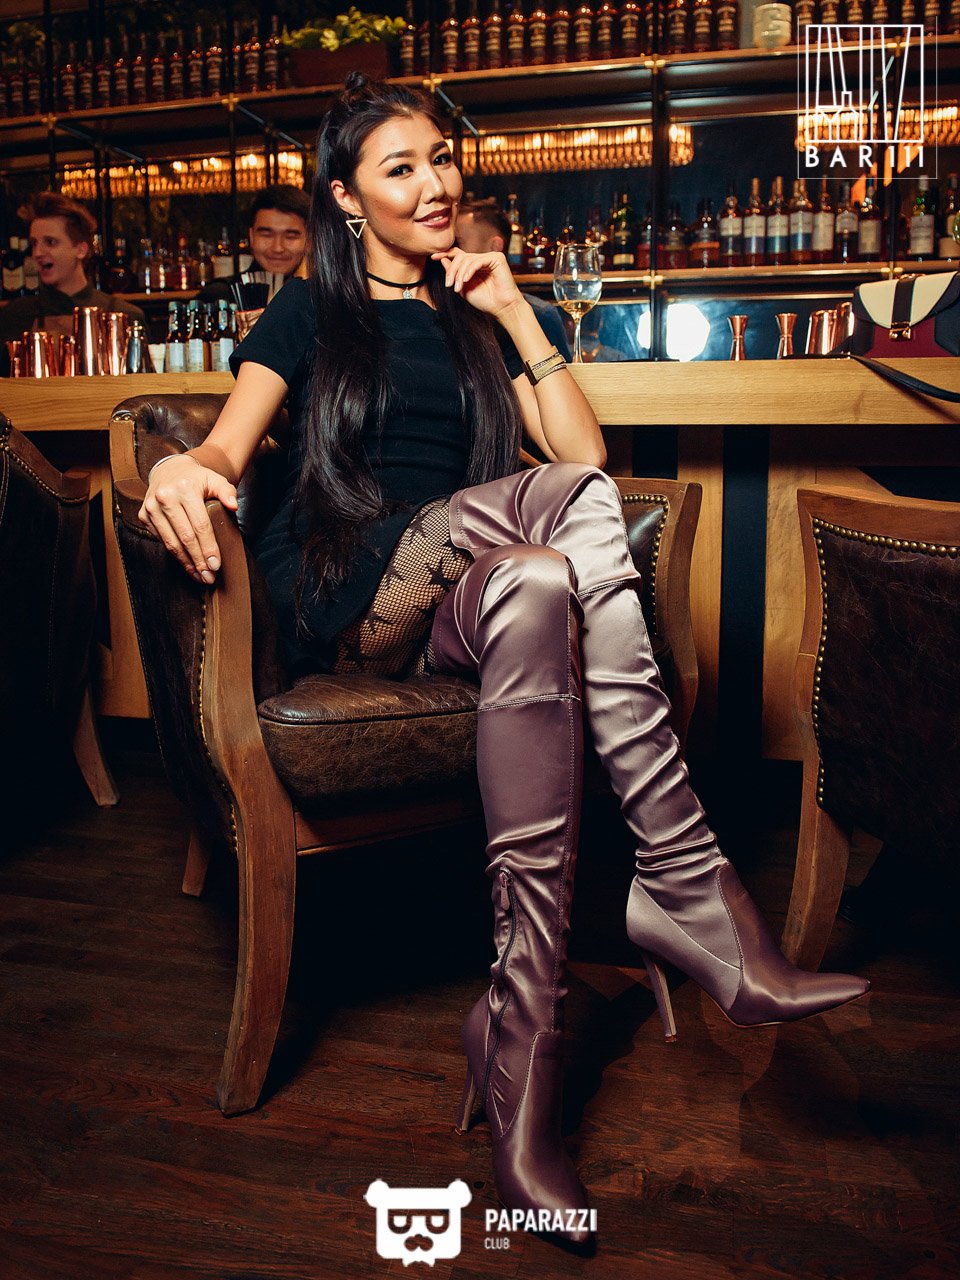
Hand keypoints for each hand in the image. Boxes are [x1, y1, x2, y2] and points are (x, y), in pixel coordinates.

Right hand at [138, 455, 238, 584]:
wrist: (169, 470)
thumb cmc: (196, 479)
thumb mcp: (215, 479)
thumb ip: (227, 492)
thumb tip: (233, 506)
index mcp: (185, 488)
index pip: (200, 525)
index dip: (208, 547)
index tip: (216, 565)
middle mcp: (165, 497)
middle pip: (185, 537)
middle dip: (198, 561)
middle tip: (209, 577)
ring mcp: (151, 507)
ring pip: (171, 543)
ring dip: (186, 563)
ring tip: (200, 576)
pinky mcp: (143, 515)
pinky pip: (162, 540)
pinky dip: (175, 555)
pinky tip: (187, 564)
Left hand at [431, 246, 522, 318]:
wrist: (501, 308)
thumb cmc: (485, 301)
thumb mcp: (463, 288)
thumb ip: (454, 275)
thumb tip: (443, 260)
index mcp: (474, 266)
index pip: (458, 255)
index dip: (445, 253)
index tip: (433, 257)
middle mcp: (481, 259)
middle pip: (460, 257)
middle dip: (452, 271)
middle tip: (449, 285)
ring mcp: (489, 257)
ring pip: (467, 259)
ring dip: (459, 274)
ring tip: (458, 287)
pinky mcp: (497, 258)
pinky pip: (477, 261)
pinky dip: (469, 271)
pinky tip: (465, 281)